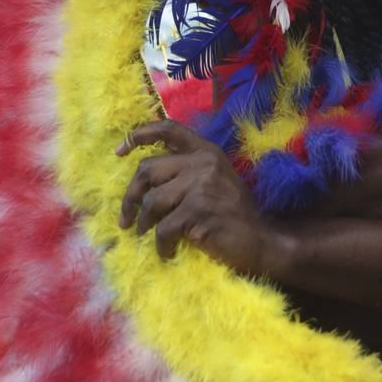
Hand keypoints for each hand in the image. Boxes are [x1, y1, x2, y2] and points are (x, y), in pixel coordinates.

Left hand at [117, 120, 273, 275]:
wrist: (262, 241)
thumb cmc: (234, 214)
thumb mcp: (215, 180)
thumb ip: (188, 170)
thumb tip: (144, 178)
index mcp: (206, 151)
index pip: (168, 129)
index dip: (139, 135)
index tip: (119, 151)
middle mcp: (203, 162)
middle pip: (148, 170)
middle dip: (130, 197)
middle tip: (125, 219)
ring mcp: (201, 185)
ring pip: (151, 201)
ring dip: (143, 223)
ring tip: (145, 235)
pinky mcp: (198, 211)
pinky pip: (163, 228)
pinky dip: (160, 245)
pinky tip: (167, 252)